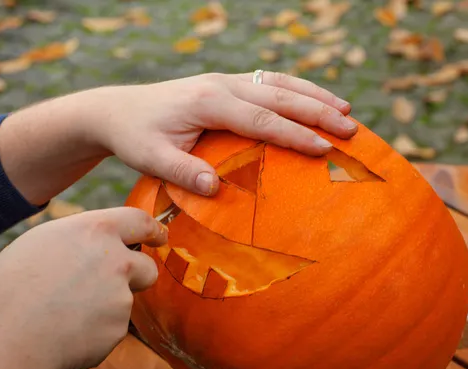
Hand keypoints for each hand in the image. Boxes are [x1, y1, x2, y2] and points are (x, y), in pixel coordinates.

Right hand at [0, 207, 166, 368]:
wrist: (5, 339)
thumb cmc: (11, 286)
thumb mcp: (42, 241)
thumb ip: (82, 238)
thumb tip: (99, 243)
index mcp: (96, 231)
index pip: (140, 220)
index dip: (153, 229)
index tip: (159, 236)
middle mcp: (117, 261)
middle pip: (147, 266)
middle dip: (137, 275)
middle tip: (111, 285)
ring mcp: (121, 297)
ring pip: (123, 300)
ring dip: (106, 305)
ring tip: (64, 311)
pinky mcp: (117, 330)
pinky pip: (110, 327)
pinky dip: (95, 330)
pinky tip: (65, 331)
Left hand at [89, 72, 356, 195]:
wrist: (116, 110)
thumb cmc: (134, 137)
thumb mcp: (150, 158)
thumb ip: (183, 172)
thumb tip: (216, 189)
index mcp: (208, 102)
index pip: (261, 119)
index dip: (295, 135)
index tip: (324, 150)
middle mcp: (221, 85)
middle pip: (279, 96)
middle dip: (318, 112)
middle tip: (351, 129)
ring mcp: (224, 80)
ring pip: (278, 82)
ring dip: (313, 94)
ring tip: (345, 110)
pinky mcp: (224, 84)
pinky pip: (267, 81)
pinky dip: (295, 89)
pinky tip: (312, 98)